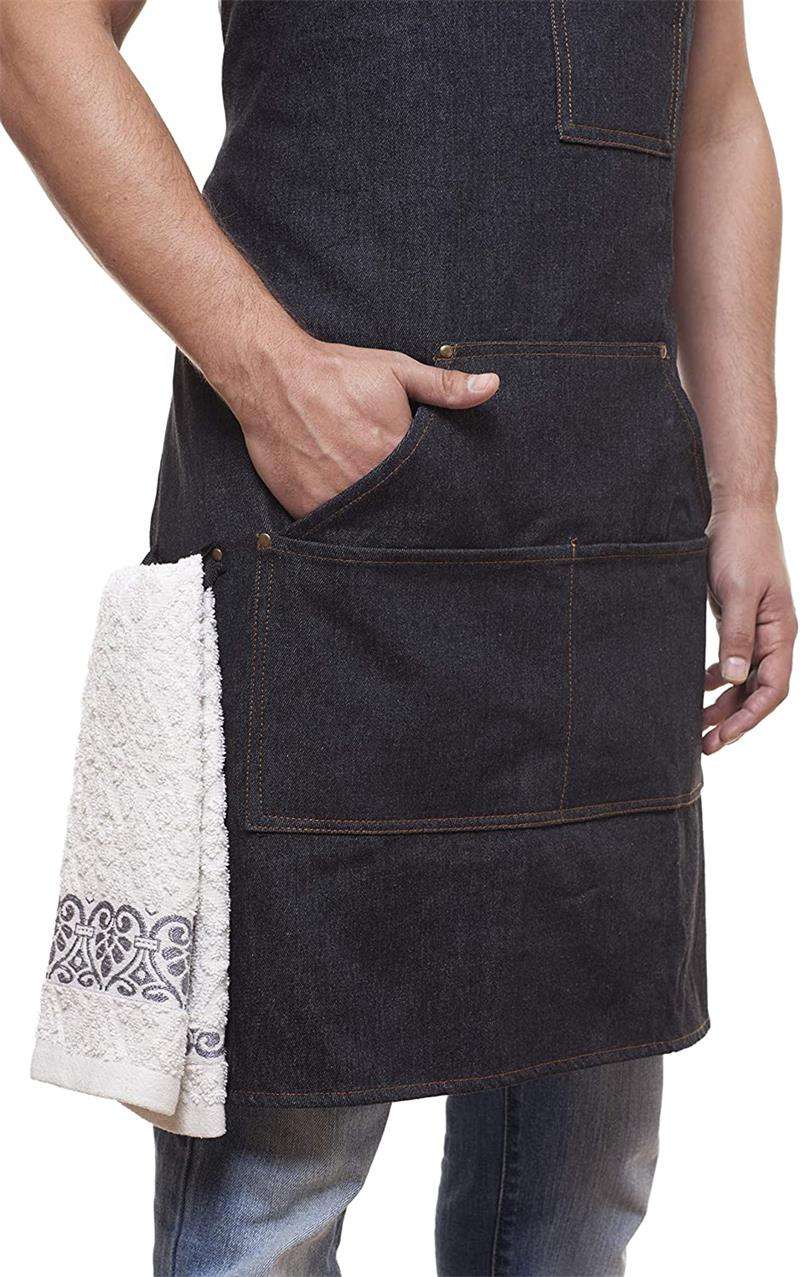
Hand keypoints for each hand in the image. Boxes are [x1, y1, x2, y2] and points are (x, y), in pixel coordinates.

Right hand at [224, 333, 498, 518]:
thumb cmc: (337, 373)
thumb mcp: (396, 371)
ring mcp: (335, 500)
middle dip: (408, 509)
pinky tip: (348, 508)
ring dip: (376, 520)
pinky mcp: (307, 509)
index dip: (436, 492)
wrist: (272, 378)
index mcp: (396, 452)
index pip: (430, 487)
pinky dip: (343, 523)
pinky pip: (334, 529)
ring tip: (379, 507)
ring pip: (368, 524)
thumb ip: (444, 387)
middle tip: (409, 503)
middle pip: (401, 511)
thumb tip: (491, 386)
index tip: (442, 495)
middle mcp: (367, 483)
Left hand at [703, 507, 795, 753]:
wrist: (736, 512)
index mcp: (781, 631)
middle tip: (705, 744)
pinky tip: (700, 687)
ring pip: (744, 679)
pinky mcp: (738, 620)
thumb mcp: (737, 591)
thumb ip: (737, 635)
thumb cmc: (741, 546)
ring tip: (698, 725)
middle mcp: (773, 635)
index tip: (724, 736)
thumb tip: (732, 679)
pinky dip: (718, 678)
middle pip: (758, 691)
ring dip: (725, 703)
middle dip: (734, 719)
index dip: (750, 716)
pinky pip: (733, 660)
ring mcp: (757, 629)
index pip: (773, 688)